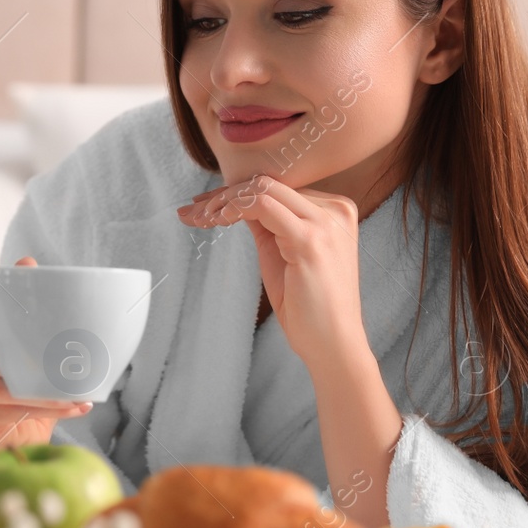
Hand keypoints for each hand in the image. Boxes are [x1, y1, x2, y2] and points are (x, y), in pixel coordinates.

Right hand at [0, 255, 92, 450]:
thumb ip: (23, 298)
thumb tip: (27, 261)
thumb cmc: (17, 368)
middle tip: (59, 366)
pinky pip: (7, 413)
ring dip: (40, 394)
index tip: (25, 311)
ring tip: (74, 393)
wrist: (14, 423)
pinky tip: (71, 407)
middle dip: (20, 364)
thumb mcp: (21, 332)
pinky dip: (44, 411)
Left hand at [176, 175, 365, 365]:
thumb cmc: (307, 304)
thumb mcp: (283, 252)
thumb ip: (267, 223)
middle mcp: (335, 210)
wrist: (333, 343)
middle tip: (193, 210)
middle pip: (268, 184)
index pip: (277, 188)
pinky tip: (216, 220)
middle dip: (223, 195)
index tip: (204, 204)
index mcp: (334, 210)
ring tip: (199, 217)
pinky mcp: (310, 239)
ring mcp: (325, 223)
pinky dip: (233, 209)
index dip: (237, 192)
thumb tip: (236, 200)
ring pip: (262, 190)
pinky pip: (262, 207)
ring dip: (223, 201)